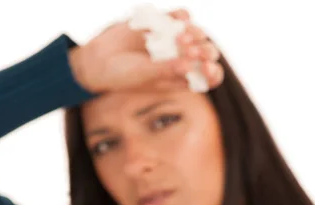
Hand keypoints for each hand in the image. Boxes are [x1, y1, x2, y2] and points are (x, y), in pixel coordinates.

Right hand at [69, 8, 223, 92]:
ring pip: (195, 33)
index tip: (209, 68)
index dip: (213, 74)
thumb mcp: (143, 76)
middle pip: (205, 54)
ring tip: (182, 37)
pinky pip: (180, 17)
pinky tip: (180, 19)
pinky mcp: (163, 24)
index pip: (207, 78)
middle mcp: (181, 59)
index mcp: (181, 78)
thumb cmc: (123, 75)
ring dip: (195, 33)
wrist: (101, 58)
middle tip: (197, 51)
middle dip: (206, 51)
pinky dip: (183, 16)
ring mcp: (173, 41)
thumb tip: (187, 65)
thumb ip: (165, 70)